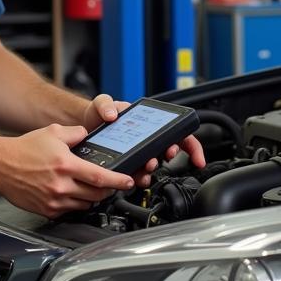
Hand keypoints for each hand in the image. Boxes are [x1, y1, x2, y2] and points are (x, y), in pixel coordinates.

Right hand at [0, 123, 135, 218]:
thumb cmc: (23, 150)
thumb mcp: (52, 132)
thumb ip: (75, 133)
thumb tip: (88, 135)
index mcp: (66, 164)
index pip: (100, 177)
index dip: (118, 181)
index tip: (129, 181)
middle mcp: (61, 185)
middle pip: (96, 194)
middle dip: (108, 190)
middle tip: (111, 184)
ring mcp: (54, 200)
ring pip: (85, 204)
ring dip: (92, 196)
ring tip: (89, 186)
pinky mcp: (48, 210)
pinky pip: (70, 210)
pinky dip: (75, 203)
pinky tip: (71, 193)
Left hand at [85, 94, 205, 188]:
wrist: (84, 126)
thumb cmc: (98, 113)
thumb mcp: (102, 103)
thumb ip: (106, 104)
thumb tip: (112, 114)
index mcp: (150, 124)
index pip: (179, 134)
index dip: (192, 147)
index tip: (197, 160)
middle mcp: (148, 140)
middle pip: (168, 152)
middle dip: (169, 156)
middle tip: (162, 155)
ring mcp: (138, 153)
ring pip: (154, 167)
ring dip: (153, 170)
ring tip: (146, 168)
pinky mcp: (127, 164)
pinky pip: (138, 175)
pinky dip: (139, 178)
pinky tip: (134, 177)